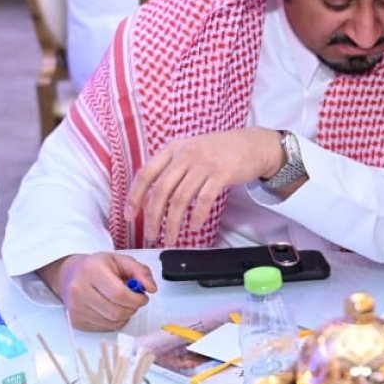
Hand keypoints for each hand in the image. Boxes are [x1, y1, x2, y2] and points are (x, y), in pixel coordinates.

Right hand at [50, 252, 156, 331]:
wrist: (71, 275)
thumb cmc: (97, 267)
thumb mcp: (121, 261)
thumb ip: (140, 272)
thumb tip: (151, 288)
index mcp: (91, 270)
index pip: (119, 294)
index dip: (136, 299)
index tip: (142, 297)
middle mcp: (79, 290)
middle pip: (117, 312)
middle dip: (132, 308)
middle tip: (133, 300)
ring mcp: (76, 308)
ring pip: (113, 323)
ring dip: (125, 315)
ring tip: (121, 303)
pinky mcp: (76, 322)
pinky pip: (105, 328)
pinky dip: (115, 321)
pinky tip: (110, 309)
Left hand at [128, 127, 284, 244]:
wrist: (253, 144)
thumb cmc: (221, 151)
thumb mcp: (191, 151)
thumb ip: (172, 168)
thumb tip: (151, 195)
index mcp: (174, 148)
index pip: (146, 173)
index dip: (135, 196)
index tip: (129, 215)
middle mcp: (186, 154)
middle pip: (161, 190)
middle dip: (152, 217)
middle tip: (151, 235)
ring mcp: (204, 163)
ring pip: (180, 199)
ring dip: (172, 223)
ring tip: (171, 238)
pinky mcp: (222, 173)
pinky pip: (204, 200)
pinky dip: (196, 217)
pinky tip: (194, 228)